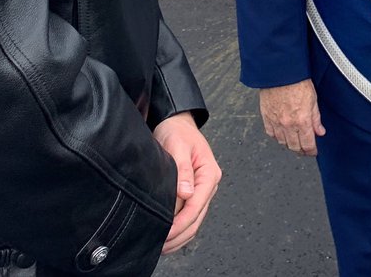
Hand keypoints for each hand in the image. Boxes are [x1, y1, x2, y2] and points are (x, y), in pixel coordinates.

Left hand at [153, 113, 222, 253]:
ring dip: (181, 235)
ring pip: (195, 220)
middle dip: (180, 234)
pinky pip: (190, 215)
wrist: (177, 123)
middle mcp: (208, 184)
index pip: (196, 205)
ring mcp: (202, 190)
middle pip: (197, 218)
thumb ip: (183, 170)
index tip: (166, 234)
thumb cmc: (178, 132)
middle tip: (161, 245)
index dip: (181, 223)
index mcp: (209, 174)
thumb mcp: (178, 146)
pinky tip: (169, 237)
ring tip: (163, 246)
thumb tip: (187, 193)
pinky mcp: (194, 192)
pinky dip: (181, 228)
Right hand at [259, 79, 324, 155]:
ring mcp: (276, 122)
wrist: (280, 72)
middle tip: (305, 150)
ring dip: (289, 144)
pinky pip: (271, 133)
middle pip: (294, 147)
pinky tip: (281, 134)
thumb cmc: (297, 82)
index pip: (307, 145)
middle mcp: (288, 124)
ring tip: (294, 142)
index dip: (311, 151)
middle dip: (301, 151)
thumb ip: (316, 118)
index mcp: (302, 121)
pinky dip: (277, 137)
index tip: (313, 152)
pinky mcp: (266, 117)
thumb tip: (320, 131)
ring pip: (282, 142)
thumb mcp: (313, 99)